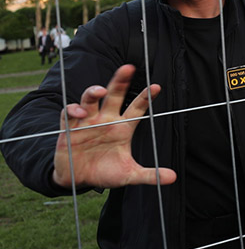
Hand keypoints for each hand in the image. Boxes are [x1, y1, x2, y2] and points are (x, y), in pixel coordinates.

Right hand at [53, 65, 175, 188]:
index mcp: (123, 127)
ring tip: (100, 91)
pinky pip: (68, 113)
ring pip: (90, 99)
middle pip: (114, 95)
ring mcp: (87, 121)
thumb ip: (149, 175)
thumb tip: (173, 178)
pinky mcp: (69, 128)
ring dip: (93, 92)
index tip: (157, 87)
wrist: (78, 180)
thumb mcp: (128, 174)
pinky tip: (78, 112)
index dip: (145, 97)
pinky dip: (72, 110)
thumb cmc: (105, 172)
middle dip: (120, 81)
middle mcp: (106, 119)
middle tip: (128, 67)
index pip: (137, 108)